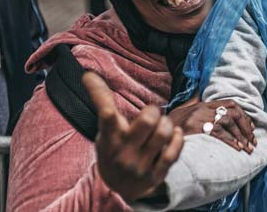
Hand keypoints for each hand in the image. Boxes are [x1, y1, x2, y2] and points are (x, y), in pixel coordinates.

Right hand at [83, 72, 183, 201]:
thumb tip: (89, 75)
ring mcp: (139, 165)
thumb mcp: (105, 132)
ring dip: (168, 124)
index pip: (105, 114)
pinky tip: (174, 136)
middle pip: (148, 120)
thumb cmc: (114, 152)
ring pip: (164, 132)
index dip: (98, 93)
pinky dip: (177, 139)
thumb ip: (103, 106)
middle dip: (153, 111)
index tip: (88, 75)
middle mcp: (123, 153)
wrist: (118, 191)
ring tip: (162, 126)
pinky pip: (174, 151)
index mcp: (109, 139)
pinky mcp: (155, 176)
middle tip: (152, 114)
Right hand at [168, 97, 256, 153]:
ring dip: (241, 137)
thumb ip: (194, 101)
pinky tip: (236, 149)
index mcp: (204, 103)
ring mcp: (200, 117)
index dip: (244, 115)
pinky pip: (218, 133)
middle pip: (233, 113)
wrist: (154, 130)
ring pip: (228, 123)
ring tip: (247, 149)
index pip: (231, 104)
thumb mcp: (184, 109)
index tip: (251, 128)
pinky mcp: (196, 128)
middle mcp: (203, 108)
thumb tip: (200, 93)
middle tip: (252, 142)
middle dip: (246, 127)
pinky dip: (230, 141)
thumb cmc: (172, 124)